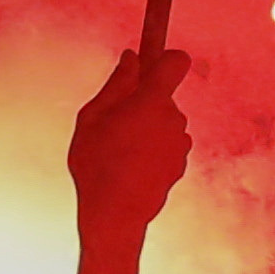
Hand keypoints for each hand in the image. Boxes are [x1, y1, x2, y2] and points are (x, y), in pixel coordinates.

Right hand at [66, 50, 193, 273]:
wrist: (115, 215)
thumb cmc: (97, 164)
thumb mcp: (93, 117)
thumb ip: (117, 84)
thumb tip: (132, 58)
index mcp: (152, 100)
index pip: (177, 61)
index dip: (165, 59)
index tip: (150, 63)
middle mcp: (174, 118)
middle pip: (163, 96)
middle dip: (143, 101)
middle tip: (114, 122)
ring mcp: (181, 143)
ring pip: (164, 122)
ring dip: (147, 128)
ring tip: (119, 150)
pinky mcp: (181, 164)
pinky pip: (167, 144)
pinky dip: (153, 149)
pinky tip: (131, 166)